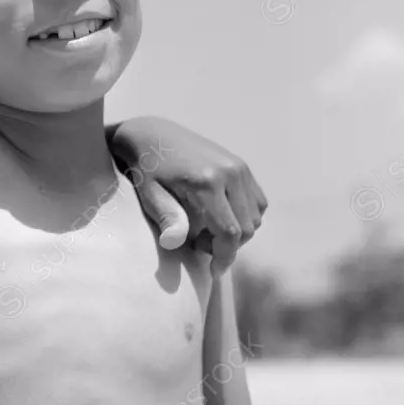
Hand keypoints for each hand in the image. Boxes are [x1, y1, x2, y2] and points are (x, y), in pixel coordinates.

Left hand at [112, 117, 266, 273]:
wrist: (151, 134)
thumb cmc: (146, 169)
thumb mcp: (149, 194)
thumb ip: (167, 218)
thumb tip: (174, 243)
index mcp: (207, 181)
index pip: (230, 232)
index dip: (224, 257)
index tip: (213, 270)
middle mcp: (229, 172)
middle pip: (246, 228)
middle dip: (226, 246)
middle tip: (199, 243)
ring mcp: (238, 166)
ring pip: (255, 217)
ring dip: (236, 232)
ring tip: (206, 228)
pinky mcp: (241, 165)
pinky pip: (257, 202)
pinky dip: (244, 216)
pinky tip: (219, 215)